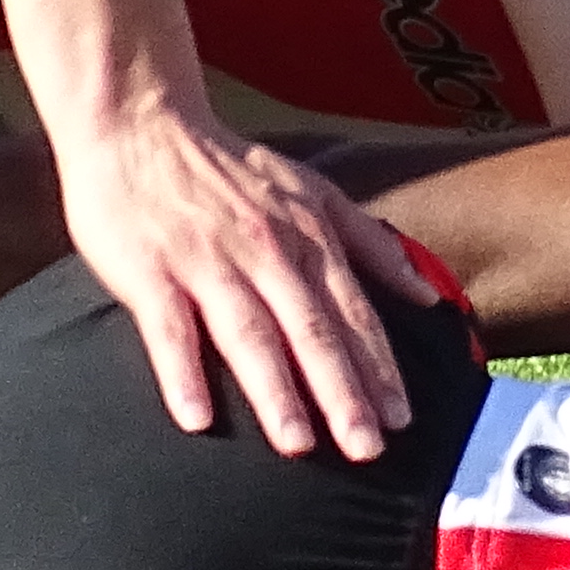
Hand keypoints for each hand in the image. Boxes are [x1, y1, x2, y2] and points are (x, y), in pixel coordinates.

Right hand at [56, 97, 427, 461]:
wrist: (141, 121)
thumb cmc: (227, 167)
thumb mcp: (313, 190)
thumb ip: (371, 242)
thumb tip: (428, 295)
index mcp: (305, 237)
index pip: (353, 313)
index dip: (379, 367)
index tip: (403, 421)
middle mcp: (264, 251)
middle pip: (310, 330)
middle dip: (342, 392)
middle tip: (367, 449)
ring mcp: (205, 261)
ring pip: (248, 333)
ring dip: (275, 390)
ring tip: (297, 445)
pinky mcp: (148, 271)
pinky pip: (169, 330)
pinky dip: (183, 374)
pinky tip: (197, 419)